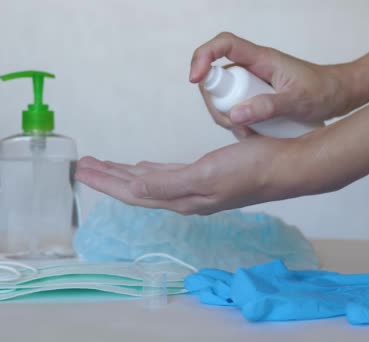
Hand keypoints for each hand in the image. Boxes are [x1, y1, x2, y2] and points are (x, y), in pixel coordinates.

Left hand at [75, 136, 325, 214]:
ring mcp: (195, 188)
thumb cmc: (252, 169)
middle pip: (136, 188)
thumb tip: (134, 191)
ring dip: (125, 173)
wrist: (286, 166)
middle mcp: (184, 196)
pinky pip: (167, 175)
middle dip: (108, 177)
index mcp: (181, 198)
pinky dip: (149, 170)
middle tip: (83, 165)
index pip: (133, 193)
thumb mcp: (207, 174)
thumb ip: (169, 184)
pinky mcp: (206, 176)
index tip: (82, 170)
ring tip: (104, 165)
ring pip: (149, 181)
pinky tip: (144, 166)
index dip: (105, 182)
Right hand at [190, 32, 354, 138]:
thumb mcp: (297, 102)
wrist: (340, 96)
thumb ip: (267, 107)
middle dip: (217, 104)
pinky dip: (240, 124)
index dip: (203, 57)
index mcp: (261, 59)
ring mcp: (253, 84)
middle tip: (234, 126)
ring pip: (225, 97)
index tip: (195, 78)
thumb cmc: (324, 92)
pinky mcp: (256, 97)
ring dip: (229, 118)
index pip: (223, 45)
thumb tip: (235, 115)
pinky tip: (254, 136)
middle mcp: (253, 68)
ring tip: (250, 134)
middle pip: (216, 78)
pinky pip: (237, 109)